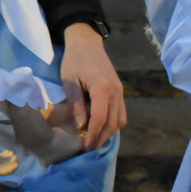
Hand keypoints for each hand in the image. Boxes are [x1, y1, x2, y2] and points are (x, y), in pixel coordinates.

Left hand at [60, 22, 126, 149]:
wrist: (86, 42)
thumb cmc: (74, 59)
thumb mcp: (69, 80)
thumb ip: (76, 103)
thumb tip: (81, 126)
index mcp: (103, 88)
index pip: (101, 118)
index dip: (93, 134)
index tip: (85, 146)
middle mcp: (116, 92)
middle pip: (114, 122)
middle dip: (102, 137)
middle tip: (89, 148)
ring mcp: (120, 91)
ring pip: (120, 119)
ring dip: (109, 132)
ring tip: (94, 140)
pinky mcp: (119, 91)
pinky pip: (120, 112)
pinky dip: (112, 123)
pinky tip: (100, 128)